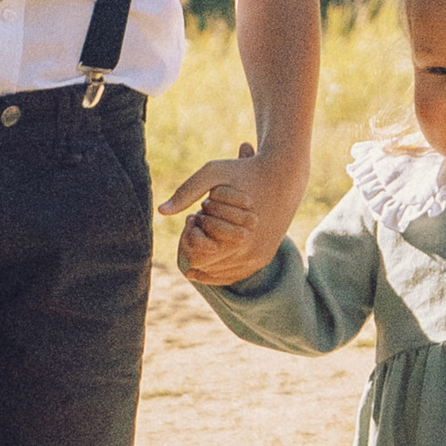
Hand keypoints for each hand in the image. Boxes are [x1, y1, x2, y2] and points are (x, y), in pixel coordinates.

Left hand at [164, 143, 296, 287]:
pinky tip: (208, 262)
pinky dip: (222, 271)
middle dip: (196, 252)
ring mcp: (260, 259)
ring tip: (201, 239)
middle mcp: (252, 255)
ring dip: (208, 261)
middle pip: (209, 268)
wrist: (284, 175)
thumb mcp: (213, 173)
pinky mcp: (265, 258)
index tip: (189, 223)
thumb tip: (160, 211)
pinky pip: (238, 273)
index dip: (188, 242)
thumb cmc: (246, 171)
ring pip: (223, 274)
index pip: (199, 258)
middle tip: (191, 231)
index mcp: (238, 239)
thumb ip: (186, 191)